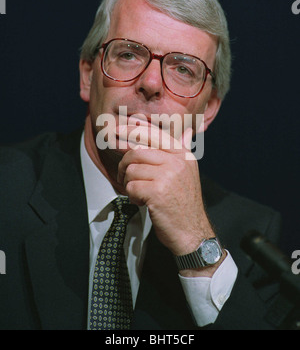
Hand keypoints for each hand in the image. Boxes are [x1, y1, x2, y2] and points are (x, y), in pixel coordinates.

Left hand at [116, 122, 215, 259]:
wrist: (192, 232)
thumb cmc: (184, 202)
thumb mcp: (187, 172)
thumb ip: (183, 151)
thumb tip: (190, 130)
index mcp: (183, 154)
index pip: (153, 134)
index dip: (133, 130)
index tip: (118, 129)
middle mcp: (177, 161)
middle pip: (137, 152)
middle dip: (125, 166)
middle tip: (125, 178)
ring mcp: (167, 176)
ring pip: (132, 170)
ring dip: (130, 184)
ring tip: (141, 194)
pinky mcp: (157, 192)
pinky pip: (131, 187)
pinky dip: (132, 197)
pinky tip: (143, 203)